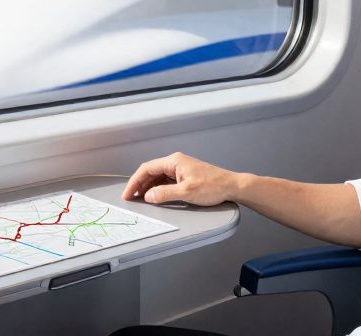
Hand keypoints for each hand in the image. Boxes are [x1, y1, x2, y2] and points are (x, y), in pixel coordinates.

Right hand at [122, 152, 239, 206]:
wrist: (232, 186)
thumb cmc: (213, 186)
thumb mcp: (186, 192)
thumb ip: (165, 194)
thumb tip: (148, 196)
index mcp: (174, 161)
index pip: (147, 169)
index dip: (135, 182)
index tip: (128, 193)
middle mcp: (176, 162)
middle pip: (151, 171)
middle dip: (139, 184)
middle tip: (131, 197)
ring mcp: (181, 168)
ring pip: (158, 176)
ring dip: (148, 187)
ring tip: (141, 198)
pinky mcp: (185, 175)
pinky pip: (166, 180)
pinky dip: (158, 187)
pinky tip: (156, 196)